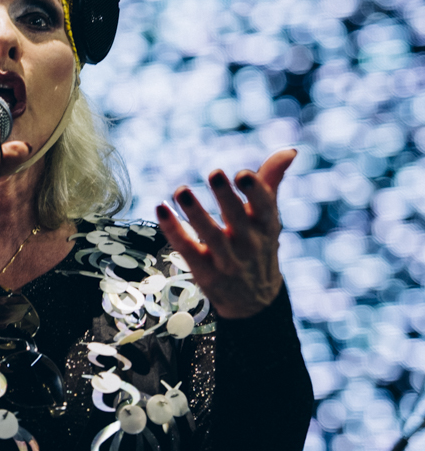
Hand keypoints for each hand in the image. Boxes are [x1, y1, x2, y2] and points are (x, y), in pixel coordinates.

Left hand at [155, 149, 295, 318]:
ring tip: (181, 190)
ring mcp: (227, 260)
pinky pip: (187, 249)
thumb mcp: (268, 216)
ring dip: (195, 213)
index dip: (255, 191)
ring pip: (211, 236)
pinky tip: (160, 208)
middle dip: (226, 197)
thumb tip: (290, 150)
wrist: (255, 300)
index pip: (264, 207)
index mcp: (266, 226)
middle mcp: (249, 244)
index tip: (243, 173)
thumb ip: (272, 181)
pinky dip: (173, 230)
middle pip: (237, 220)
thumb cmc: (259, 246)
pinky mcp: (205, 272)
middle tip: (215, 172)